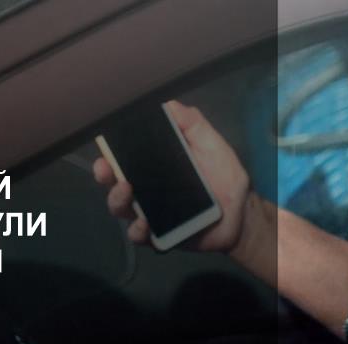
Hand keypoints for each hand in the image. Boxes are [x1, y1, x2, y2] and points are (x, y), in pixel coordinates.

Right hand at [93, 101, 252, 254]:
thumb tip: (168, 103)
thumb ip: (193, 124)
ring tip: (127, 191)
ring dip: (117, 200)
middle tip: (106, 168)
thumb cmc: (224, 177)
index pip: (123, 157)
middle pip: (114, 182)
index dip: (109, 151)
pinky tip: (144, 223)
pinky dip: (138, 231)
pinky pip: (140, 236)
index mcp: (153, 166)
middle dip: (104, 175)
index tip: (104, 144)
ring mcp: (149, 214)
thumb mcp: (211, 145)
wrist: (242, 214)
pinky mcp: (159, 236)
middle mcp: (145, 189)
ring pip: (121, 209)